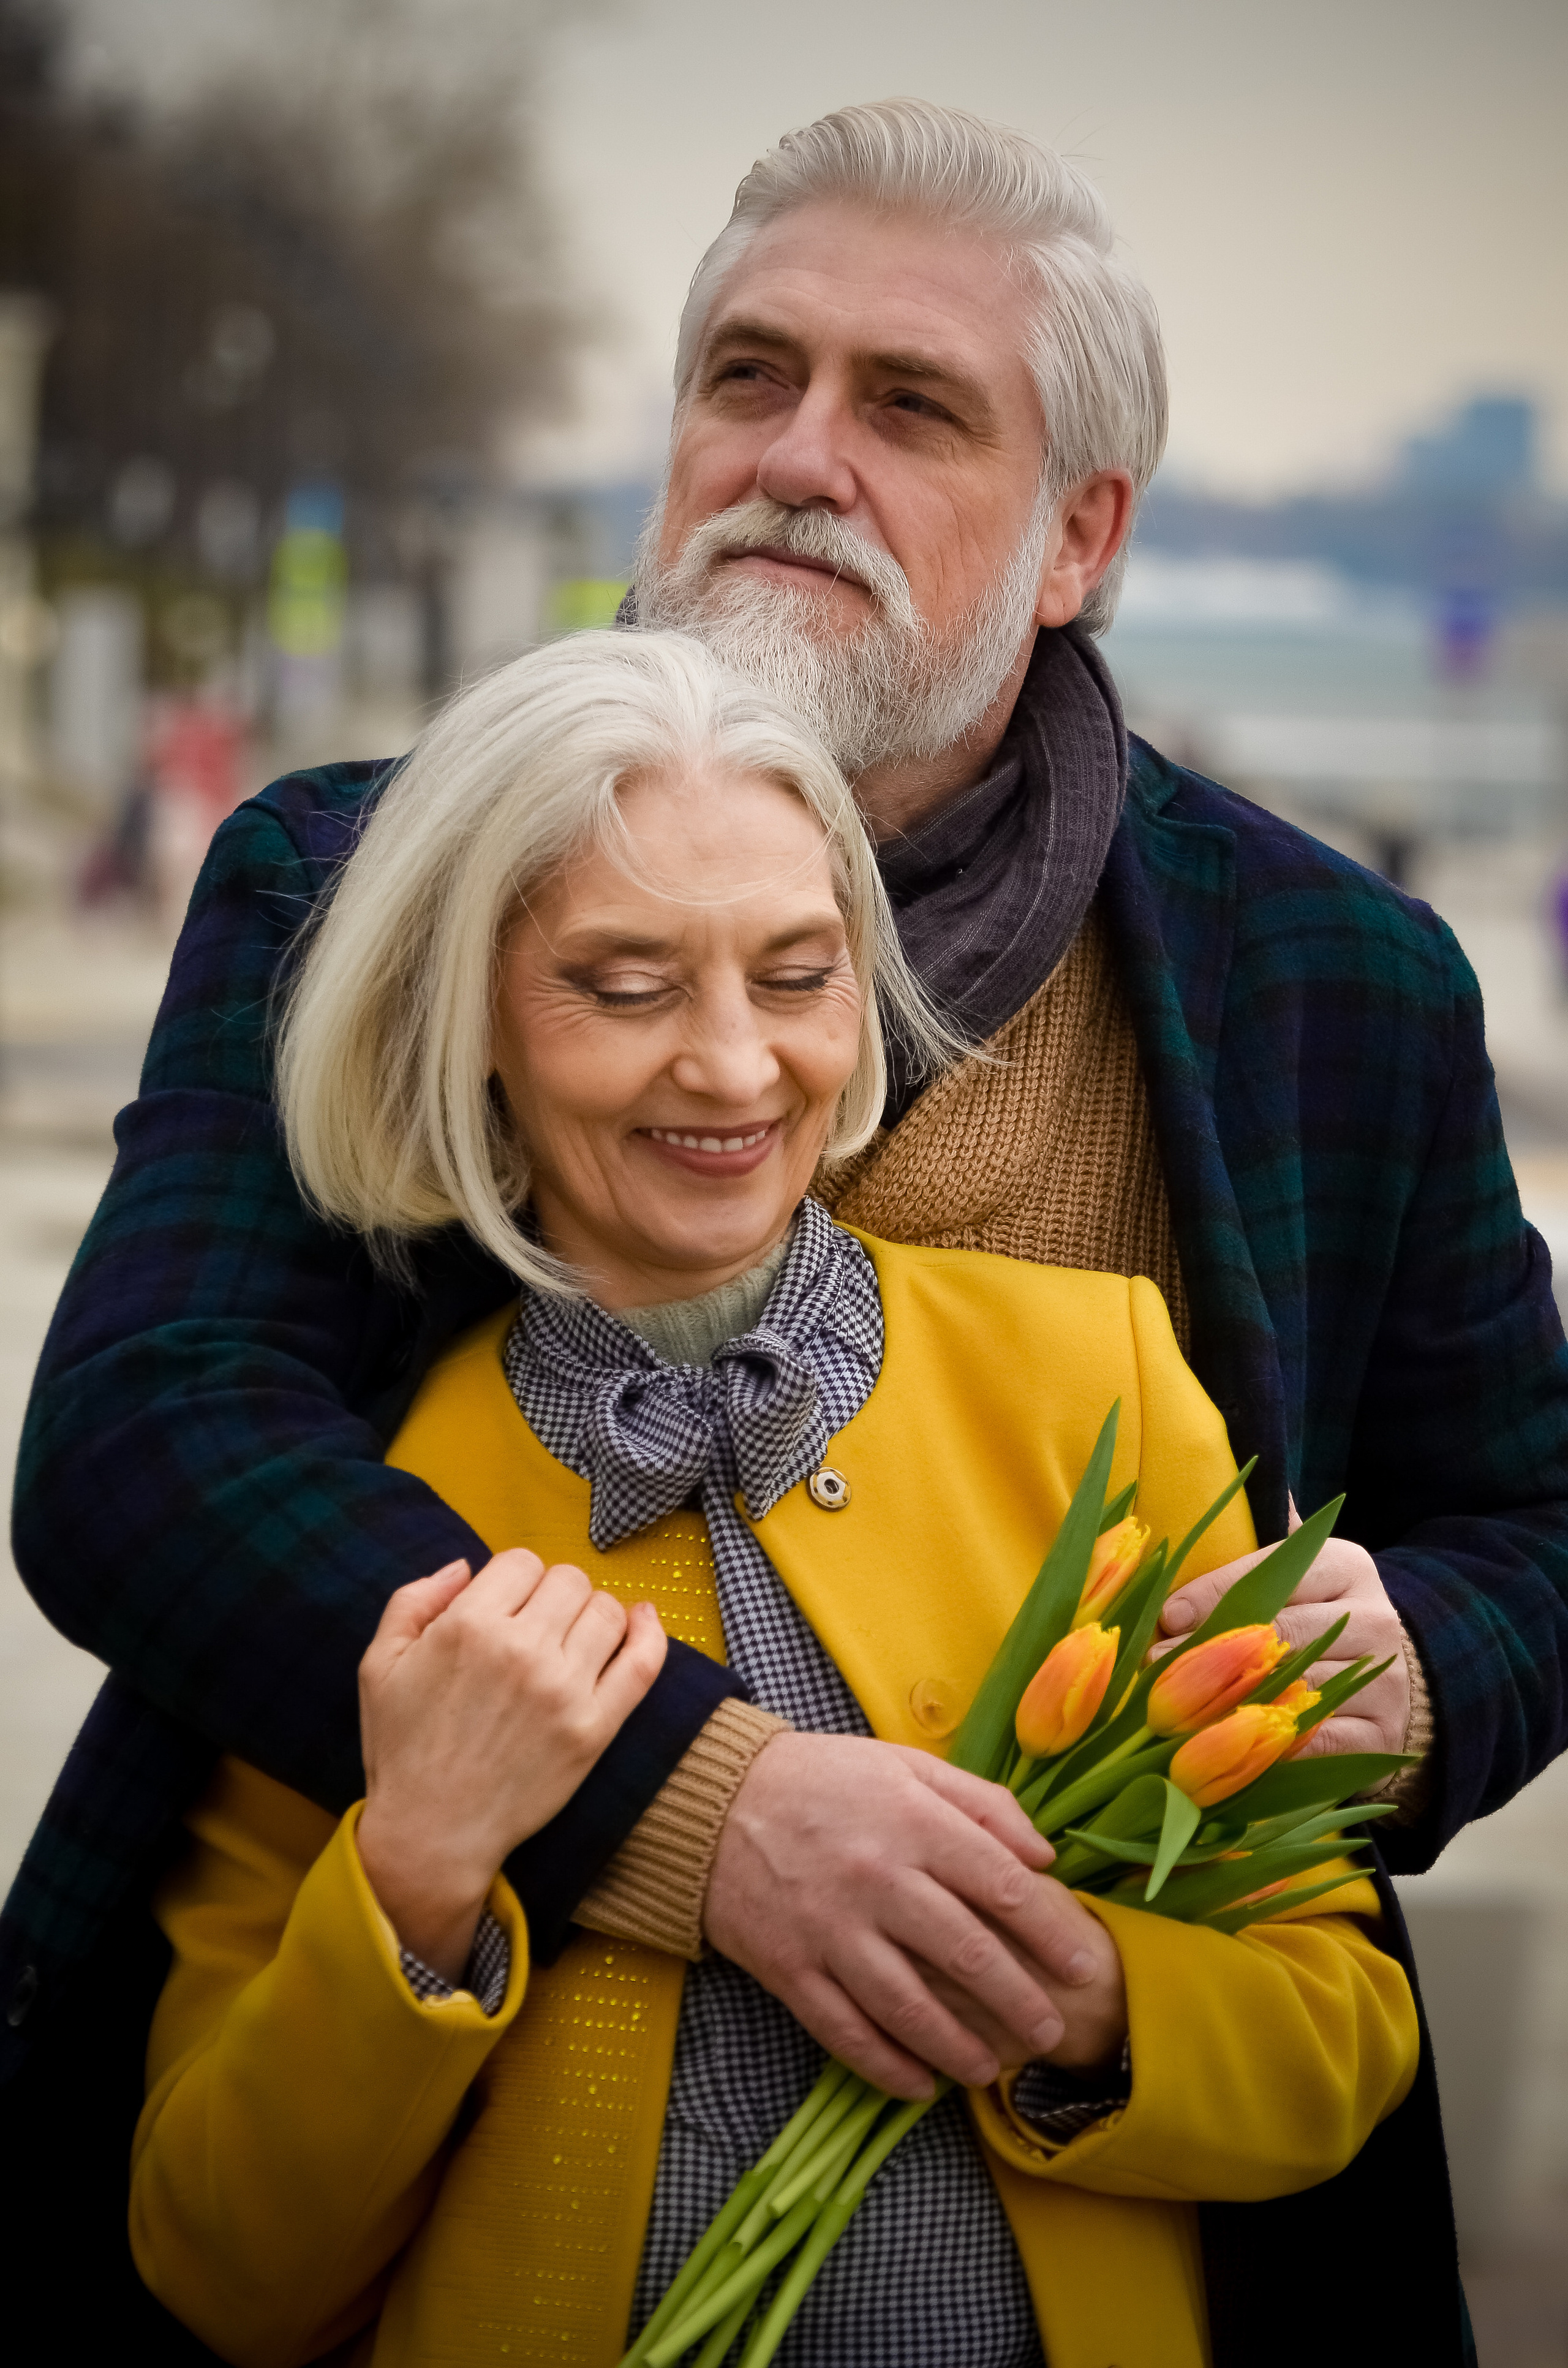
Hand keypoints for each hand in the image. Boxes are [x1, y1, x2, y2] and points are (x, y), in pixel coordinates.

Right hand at [357, 1551, 666, 1980]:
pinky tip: (642, 1620)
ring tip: (571, 1638)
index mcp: (468, 1626)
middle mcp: (521, 1650)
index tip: (506, 1606)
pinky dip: (649, 1633)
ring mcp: (563, 1690)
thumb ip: (413, 1600)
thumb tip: (465, 1565)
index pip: (521, 1561)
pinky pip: (642, 1663)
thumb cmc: (403, 1748)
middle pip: (568, 1580)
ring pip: (606, 1611)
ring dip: (591, 1614)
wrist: (432, 1833)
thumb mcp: (379, 1664)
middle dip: (552, 1594)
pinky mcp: (593, 1729)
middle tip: (536, 1627)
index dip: (513, 1578)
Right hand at [701, 1732, 1107, 2100]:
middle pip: (968, 1954)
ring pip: (911, 2007)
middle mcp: (878, 1879)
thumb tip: (1046, 1855)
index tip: (1085, 1967)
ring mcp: (831, 1930)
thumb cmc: (823, 1780)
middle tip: (1053, 2033)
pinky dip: (888, 2067)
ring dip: (961, 2048)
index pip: (1003, 1886)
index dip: (1052, 1934)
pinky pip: (847, 2033)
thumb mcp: (906, 1765)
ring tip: (993, 2070)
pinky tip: (922, 2085)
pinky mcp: (790, 1969)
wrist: (712, 1802)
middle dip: (1021, 2002)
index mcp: (914, 1822)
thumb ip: (983, 1803)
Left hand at [1155, 1531, 1409, 1760]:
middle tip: (1158, 1662)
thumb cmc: (1323, 1614)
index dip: (1214, 1594)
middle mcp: (1374, 1617)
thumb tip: (1226, 1467)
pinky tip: (1227, 1742)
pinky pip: (1318, 1739)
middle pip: (1280, 1632)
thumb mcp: (1306, 1565)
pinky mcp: (1380, 1731)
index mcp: (1347, 1565)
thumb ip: (1269, 1532)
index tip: (1168, 1613)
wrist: (1398, 1679)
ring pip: (1296, 1687)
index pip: (1273, 1574)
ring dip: (1232, 1699)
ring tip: (1176, 1705)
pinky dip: (1272, 1744)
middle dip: (1212, 1648)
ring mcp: (1383, 1677)